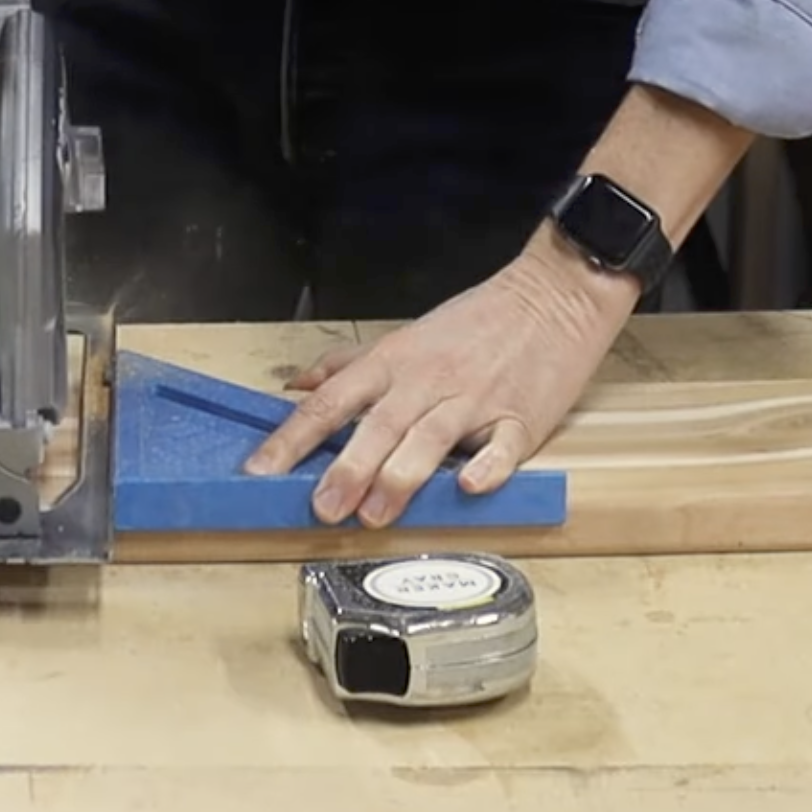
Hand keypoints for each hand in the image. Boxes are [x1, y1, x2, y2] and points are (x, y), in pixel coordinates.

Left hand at [242, 234, 636, 527]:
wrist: (551, 297)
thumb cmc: (475, 322)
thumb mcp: (405, 335)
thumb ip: (348, 364)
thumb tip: (297, 386)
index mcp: (394, 361)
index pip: (332, 401)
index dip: (293, 437)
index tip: (260, 470)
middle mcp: (428, 380)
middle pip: (378, 424)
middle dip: (347, 466)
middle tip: (322, 506)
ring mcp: (475, 400)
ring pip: (430, 437)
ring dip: (401, 476)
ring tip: (375, 514)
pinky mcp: (522, 418)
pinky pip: (502, 446)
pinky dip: (486, 466)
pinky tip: (469, 486)